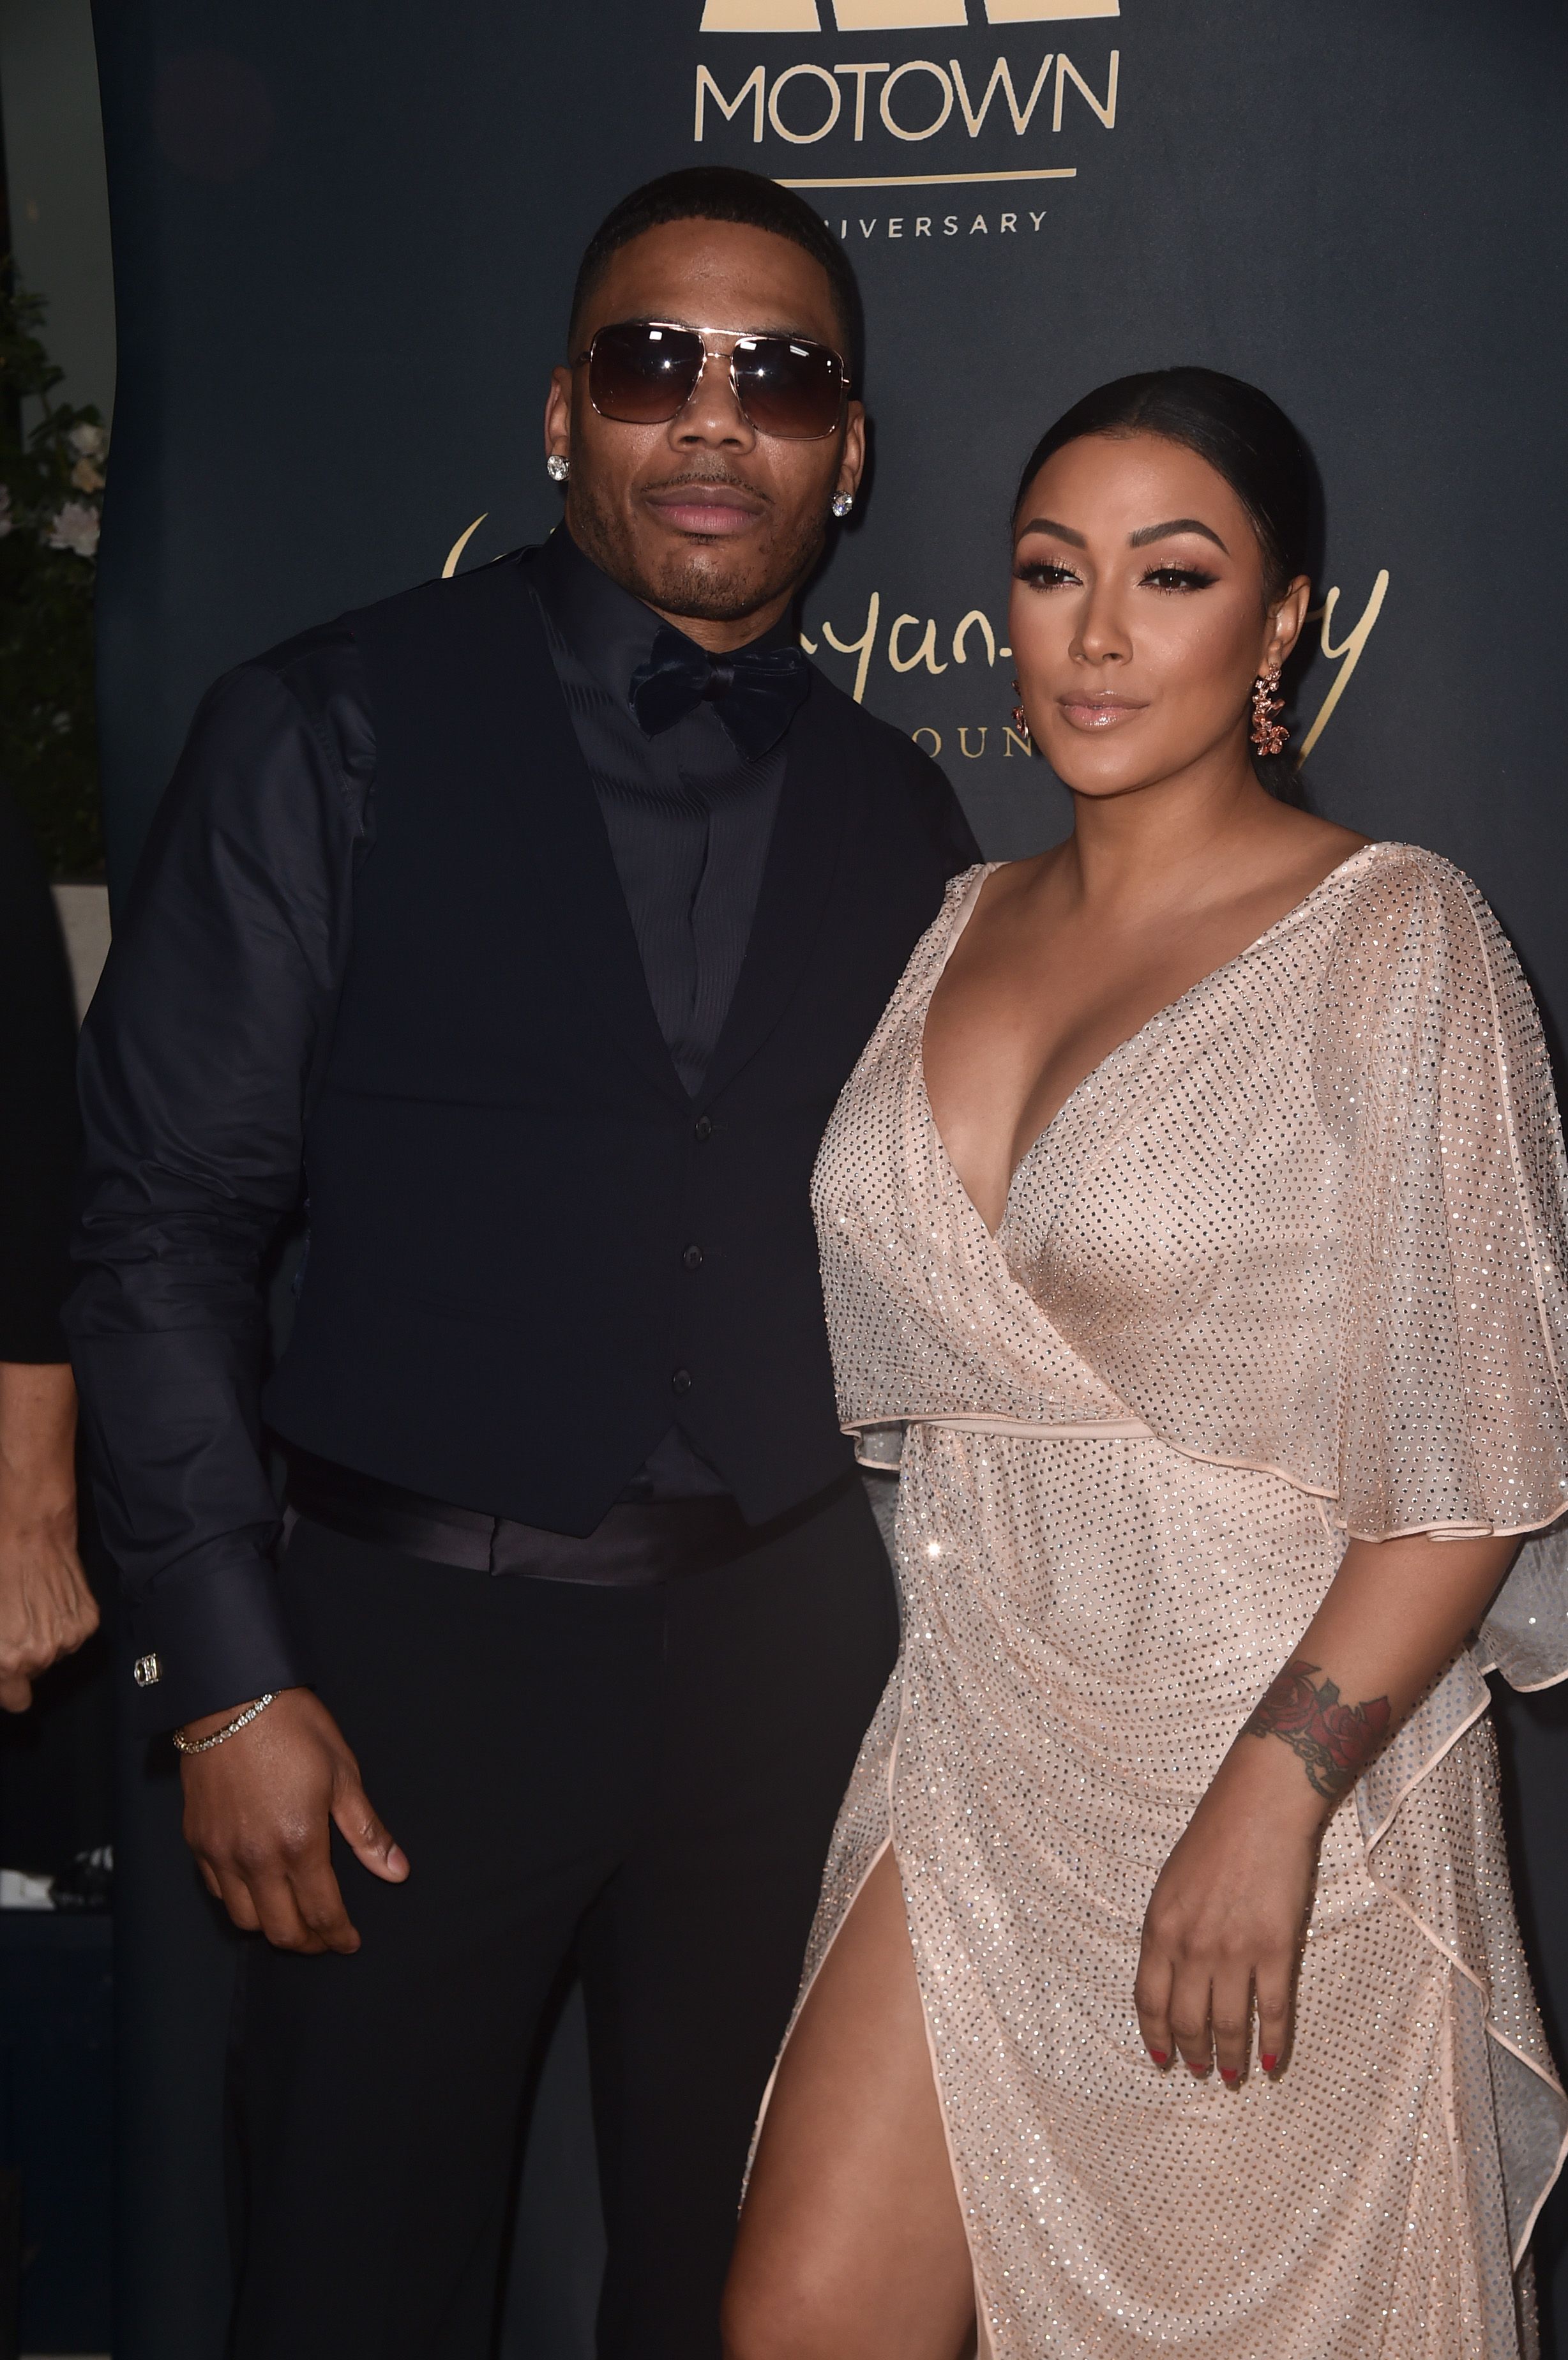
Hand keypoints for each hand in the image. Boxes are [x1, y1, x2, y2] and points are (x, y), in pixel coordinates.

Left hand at [0, 1362, 98, 1711]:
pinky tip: (49, 1599)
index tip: (5, 1666)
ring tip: (30, 1605)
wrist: (28, 1527)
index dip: (6, 1684)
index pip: (14, 1700)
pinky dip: (62, 1622)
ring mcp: (70, 1638)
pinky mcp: (89, 1620)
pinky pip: (73, 1635)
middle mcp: (42, 1656)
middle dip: (20, 1655)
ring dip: (43, 1638)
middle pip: (32, 1676)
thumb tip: (4, 1659)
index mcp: (9, 1660)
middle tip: (11, 1623)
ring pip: (54, 1655)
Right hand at [180, 1686, 407, 1952]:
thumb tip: (397, 1870)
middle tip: (323, 1938)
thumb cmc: (294, 1728)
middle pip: (280, 1929)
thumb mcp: (343, 1774)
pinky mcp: (197, 1840)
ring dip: (271, 1926)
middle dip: (307, 1942)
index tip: (350, 1943)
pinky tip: (255, 1888)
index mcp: (300, 1843)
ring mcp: (221, 1852)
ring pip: (244, 1918)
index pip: (322, 1912)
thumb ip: (366, 1831)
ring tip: (291, 1917)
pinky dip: (238, 1900)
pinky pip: (215, 1890)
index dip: (338, 1935)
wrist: (232, 1697)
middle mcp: (256, 1858)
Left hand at [1134, 1739, 1323, 2082]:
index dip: (1155, 2036)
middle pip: (1187, 2020)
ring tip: (1233, 2076)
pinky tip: (1273, 2062)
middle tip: (1200, 2071)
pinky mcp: (1275, 1949)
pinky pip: (1273, 2010)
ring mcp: (1233, 1951)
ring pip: (1228, 2025)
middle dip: (1192, 2054)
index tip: (1161, 2059)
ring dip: (1231, 2059)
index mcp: (1159, 1929)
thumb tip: (1170, 1977)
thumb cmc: (1213, 1838)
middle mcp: (1191, 1947)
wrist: (1259, 1807)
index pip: (1149, 2000)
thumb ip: (1167, 1932)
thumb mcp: (1170, 1884)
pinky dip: (1273, 2043)